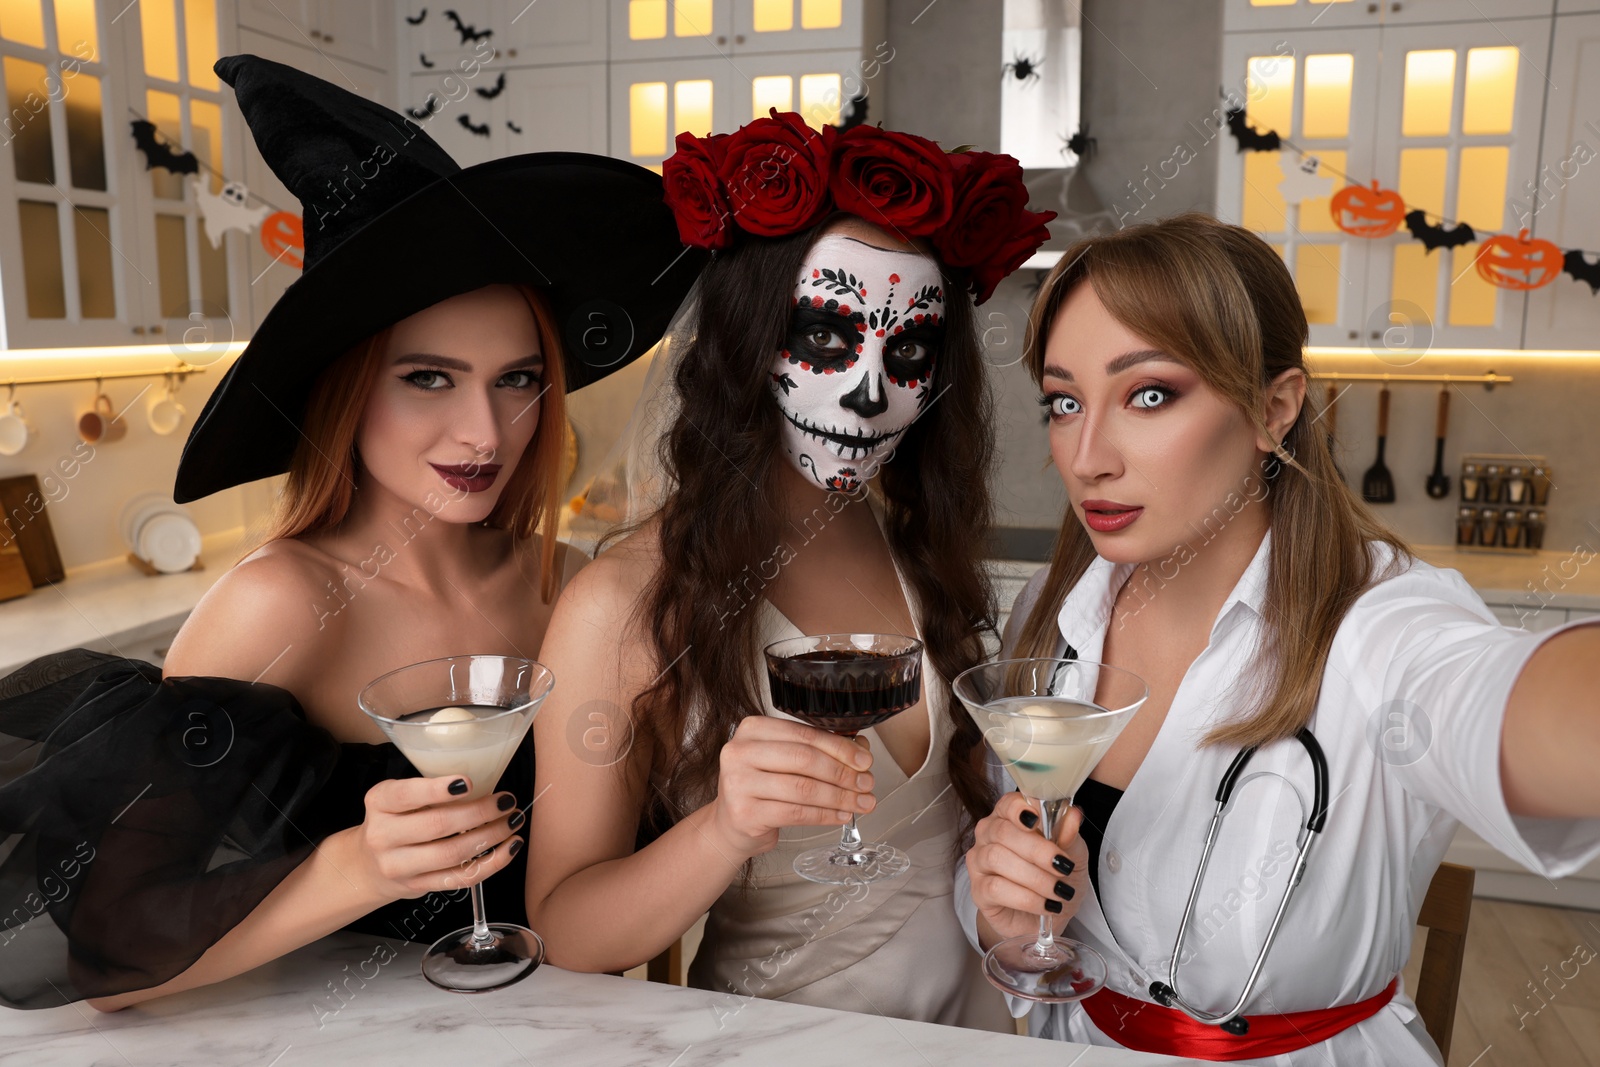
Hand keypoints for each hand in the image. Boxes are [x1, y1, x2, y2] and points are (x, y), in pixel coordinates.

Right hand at [349, 776, 523, 899]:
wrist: (368, 866)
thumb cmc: (395, 820)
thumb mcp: (397, 797)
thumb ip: (428, 787)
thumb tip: (485, 775)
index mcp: (380, 802)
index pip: (407, 794)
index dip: (438, 789)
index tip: (468, 782)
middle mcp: (383, 835)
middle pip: (437, 825)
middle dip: (479, 812)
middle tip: (506, 801)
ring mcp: (400, 866)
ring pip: (452, 854)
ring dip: (491, 836)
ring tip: (513, 821)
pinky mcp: (418, 887)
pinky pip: (461, 878)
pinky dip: (492, 863)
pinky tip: (509, 848)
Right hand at [708, 717, 876, 859]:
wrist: (731, 824)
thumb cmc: (762, 787)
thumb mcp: (783, 760)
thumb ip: (818, 751)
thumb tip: (861, 751)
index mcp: (752, 729)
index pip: (804, 733)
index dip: (839, 747)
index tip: (864, 759)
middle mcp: (740, 752)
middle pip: (804, 759)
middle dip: (842, 772)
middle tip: (866, 783)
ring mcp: (738, 783)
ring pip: (803, 788)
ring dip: (839, 797)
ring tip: (860, 802)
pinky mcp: (745, 813)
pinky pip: (796, 813)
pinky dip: (825, 815)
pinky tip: (841, 815)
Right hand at [965, 791, 1089, 949]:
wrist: (1048, 915)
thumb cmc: (1056, 877)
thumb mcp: (1072, 855)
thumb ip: (1069, 835)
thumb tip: (1073, 814)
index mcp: (1009, 818)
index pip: (1007, 804)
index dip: (1019, 809)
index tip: (1037, 820)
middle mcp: (988, 835)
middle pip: (1002, 831)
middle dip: (1038, 850)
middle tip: (1063, 867)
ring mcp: (979, 862)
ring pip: (997, 858)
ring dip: (1035, 877)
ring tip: (1059, 891)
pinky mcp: (978, 891)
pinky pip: (996, 888)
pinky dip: (1027, 898)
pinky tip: (1045, 905)